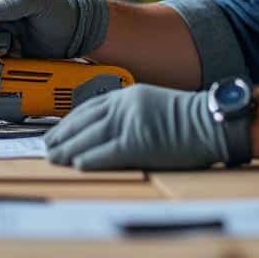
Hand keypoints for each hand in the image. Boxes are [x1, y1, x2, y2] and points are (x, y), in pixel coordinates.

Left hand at [43, 84, 227, 169]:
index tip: (57, 130)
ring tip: (54, 158)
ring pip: (90, 137)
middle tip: (47, 146)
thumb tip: (109, 128)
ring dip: (69, 148)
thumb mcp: (154, 104)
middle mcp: (126, 105)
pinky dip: (89, 159)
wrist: (211, 120)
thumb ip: (131, 112)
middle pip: (84, 121)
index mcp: (129, 94)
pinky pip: (106, 153)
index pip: (89, 107)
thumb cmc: (189, 117)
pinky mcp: (138, 143)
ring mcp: (131, 123)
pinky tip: (77, 164)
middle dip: (62, 135)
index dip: (69, 121)